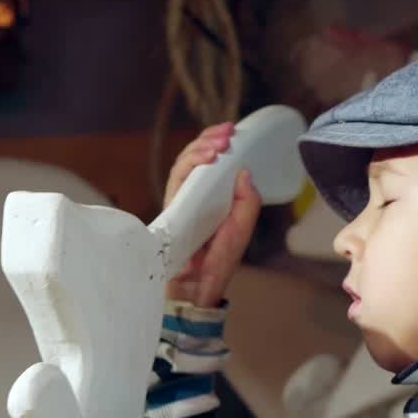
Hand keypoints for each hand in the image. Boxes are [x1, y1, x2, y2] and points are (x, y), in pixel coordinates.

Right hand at [163, 122, 261, 307]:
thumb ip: (247, 203)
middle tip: (229, 131)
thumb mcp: (242, 229)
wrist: (198, 286)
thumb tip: (244, 171)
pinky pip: (177, 179)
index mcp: (212, 198)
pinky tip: (207, 159)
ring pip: (184, 164)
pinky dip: (191, 165)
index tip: (233, 131)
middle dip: (210, 139)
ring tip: (220, 143)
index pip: (210, 164)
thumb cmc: (219, 262)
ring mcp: (180, 200)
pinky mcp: (171, 207)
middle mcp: (194, 196)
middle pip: (195, 158)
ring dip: (201, 148)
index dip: (218, 144)